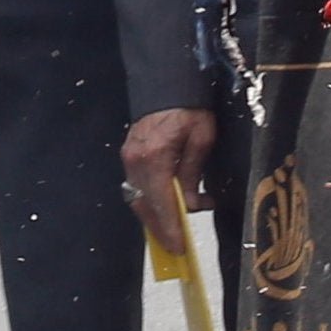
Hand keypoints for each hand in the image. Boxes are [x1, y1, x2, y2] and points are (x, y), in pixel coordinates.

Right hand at [120, 107, 217, 255]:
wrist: (167, 82)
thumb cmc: (190, 108)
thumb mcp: (202, 139)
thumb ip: (193, 173)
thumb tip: (190, 203)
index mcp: (155, 157)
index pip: (162, 203)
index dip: (171, 228)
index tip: (179, 248)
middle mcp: (136, 161)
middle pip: (146, 206)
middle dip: (161, 229)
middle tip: (178, 247)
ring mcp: (128, 159)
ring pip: (138, 200)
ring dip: (155, 217)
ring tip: (175, 229)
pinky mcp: (128, 156)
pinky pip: (137, 187)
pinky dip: (150, 202)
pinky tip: (166, 207)